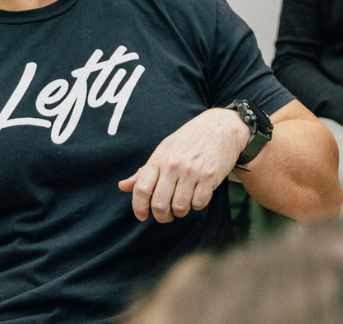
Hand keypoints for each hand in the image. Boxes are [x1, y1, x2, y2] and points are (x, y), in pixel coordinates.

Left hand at [118, 108, 249, 222]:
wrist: (221, 127)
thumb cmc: (189, 140)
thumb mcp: (164, 150)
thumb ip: (144, 171)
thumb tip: (122, 186)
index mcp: (159, 158)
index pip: (141, 189)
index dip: (138, 207)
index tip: (142, 215)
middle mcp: (174, 165)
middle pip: (159, 204)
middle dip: (161, 216)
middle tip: (166, 215)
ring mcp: (192, 171)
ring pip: (179, 207)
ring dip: (180, 212)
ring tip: (183, 204)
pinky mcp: (210, 176)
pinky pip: (198, 203)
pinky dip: (197, 205)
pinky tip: (198, 196)